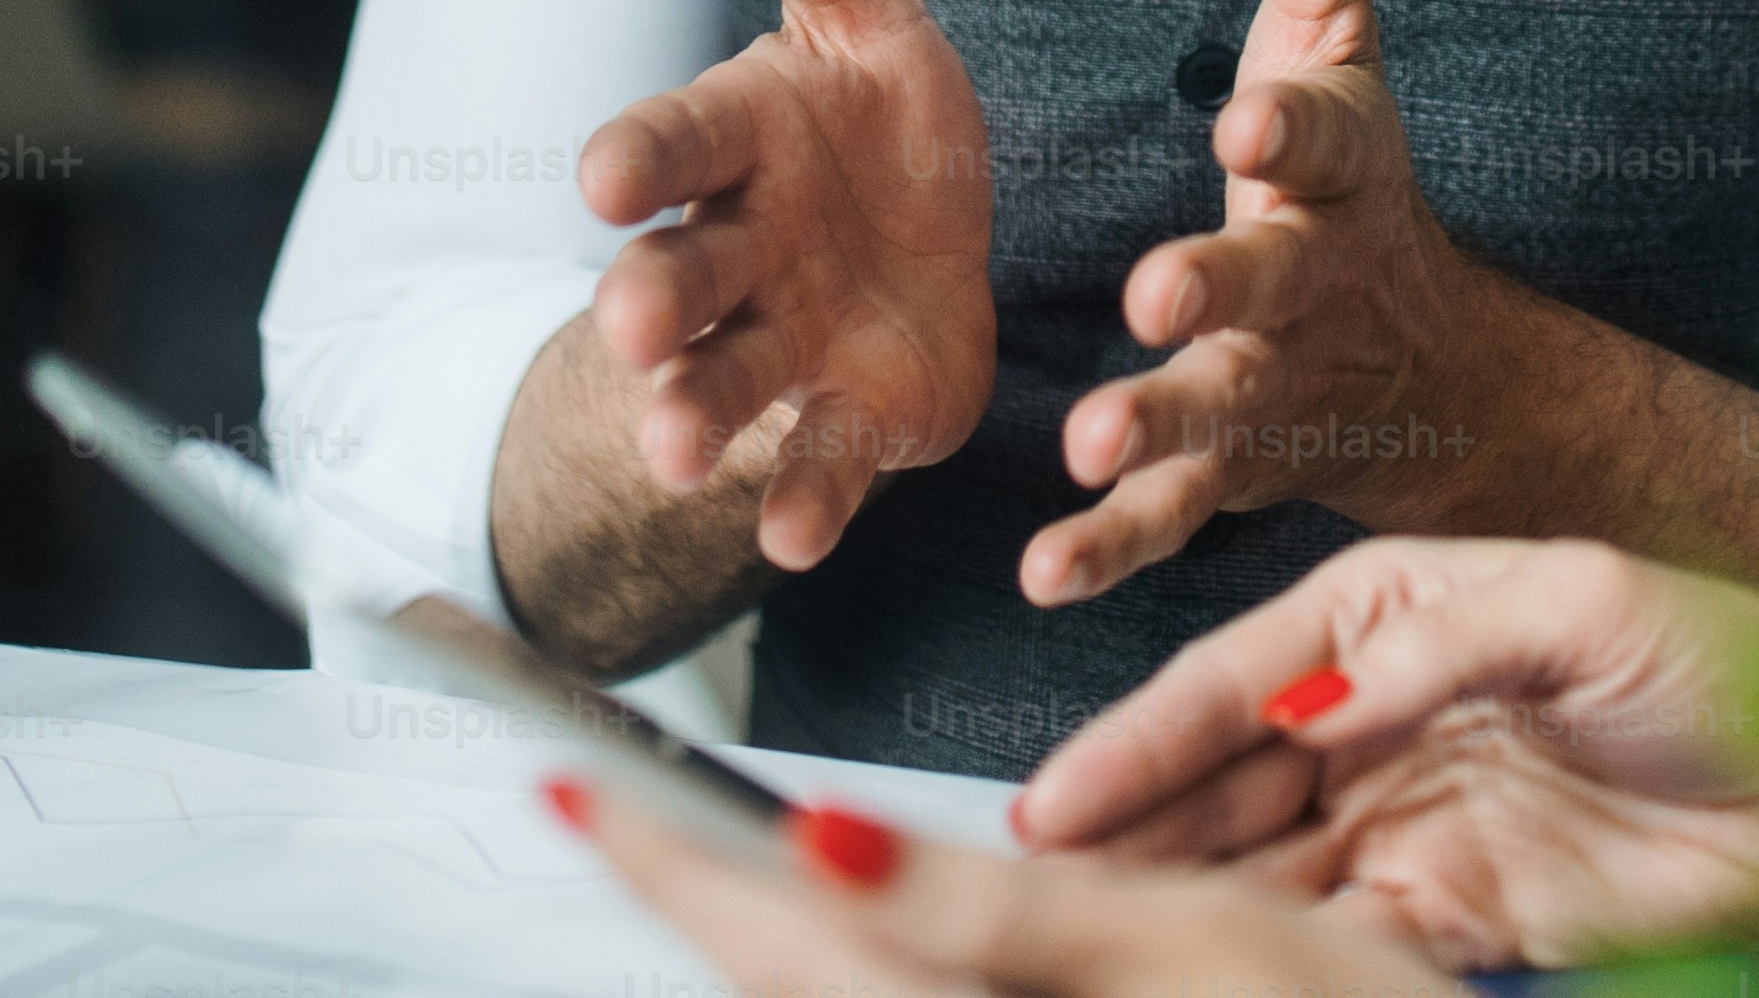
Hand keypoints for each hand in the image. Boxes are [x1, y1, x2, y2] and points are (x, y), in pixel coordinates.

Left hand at [555, 779, 1448, 997]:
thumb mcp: (1195, 954)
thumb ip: (994, 916)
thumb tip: (816, 857)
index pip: (782, 946)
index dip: (668, 862)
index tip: (562, 781)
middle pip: (790, 996)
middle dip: (695, 904)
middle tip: (606, 806)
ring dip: (777, 948)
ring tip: (710, 859)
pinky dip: (870, 975)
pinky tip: (868, 935)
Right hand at [575, 0, 998, 572]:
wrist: (933, 248)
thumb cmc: (879, 123)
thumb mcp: (868, 19)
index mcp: (740, 139)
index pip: (675, 141)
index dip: (638, 158)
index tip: (601, 176)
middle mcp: (740, 247)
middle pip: (681, 274)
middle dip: (650, 302)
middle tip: (628, 326)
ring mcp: (786, 340)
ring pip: (726, 380)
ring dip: (694, 416)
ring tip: (675, 456)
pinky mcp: (847, 417)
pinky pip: (819, 460)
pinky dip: (803, 498)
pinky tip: (789, 539)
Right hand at [1013, 537, 1758, 969]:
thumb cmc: (1726, 658)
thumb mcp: (1586, 603)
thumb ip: (1440, 643)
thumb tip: (1316, 701)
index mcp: (1393, 608)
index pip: (1238, 679)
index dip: (1142, 741)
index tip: (1055, 799)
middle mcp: (1381, 710)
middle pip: (1223, 782)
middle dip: (1124, 833)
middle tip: (1021, 890)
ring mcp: (1413, 816)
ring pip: (1259, 870)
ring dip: (1172, 904)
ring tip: (1077, 944)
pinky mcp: (1458, 912)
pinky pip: (1339, 938)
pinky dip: (1268, 959)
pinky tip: (1199, 974)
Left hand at [1032, 0, 1490, 605]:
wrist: (1424, 363)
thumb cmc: (1350, 180)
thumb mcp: (1343, 54)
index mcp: (1333, 174)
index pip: (1320, 140)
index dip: (1289, 129)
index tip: (1245, 119)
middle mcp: (1309, 286)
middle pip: (1268, 285)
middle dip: (1216, 286)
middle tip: (1154, 291)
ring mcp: (1272, 388)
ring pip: (1218, 410)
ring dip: (1157, 427)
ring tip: (1092, 442)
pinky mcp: (1230, 476)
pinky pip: (1169, 517)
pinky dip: (1111, 547)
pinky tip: (1045, 571)